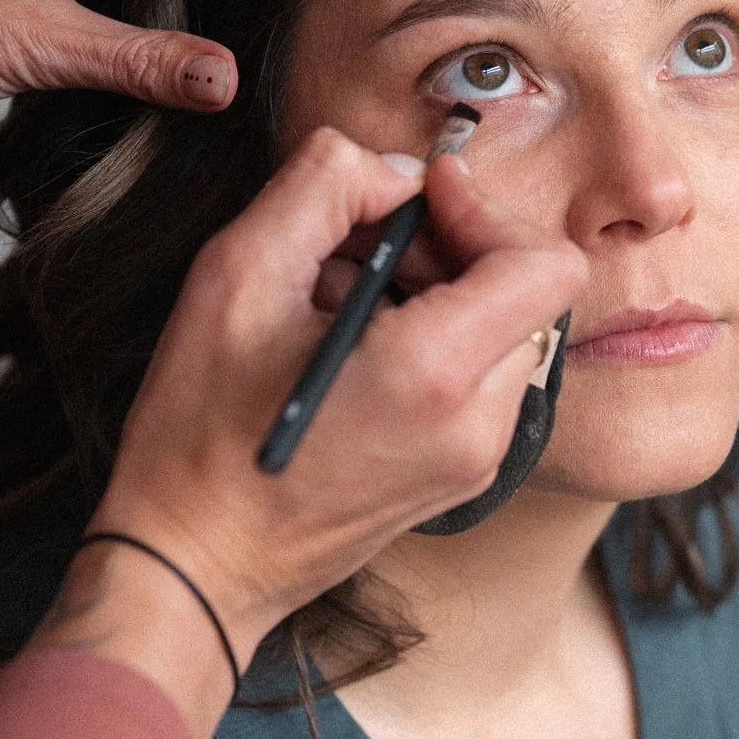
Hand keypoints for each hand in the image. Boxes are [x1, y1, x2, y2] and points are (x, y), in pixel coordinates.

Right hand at [36, 128, 584, 736]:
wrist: (194, 568)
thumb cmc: (201, 438)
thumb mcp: (236, 276)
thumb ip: (324, 187)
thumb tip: (395, 169)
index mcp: (435, 373)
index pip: (544, 263)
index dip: (485, 210)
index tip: (420, 197)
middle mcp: (479, 424)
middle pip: (528, 292)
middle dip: (455, 248)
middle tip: (365, 244)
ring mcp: (477, 459)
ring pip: (507, 331)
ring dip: (441, 292)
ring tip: (344, 298)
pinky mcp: (463, 476)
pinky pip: (484, 380)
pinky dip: (436, 341)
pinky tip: (354, 344)